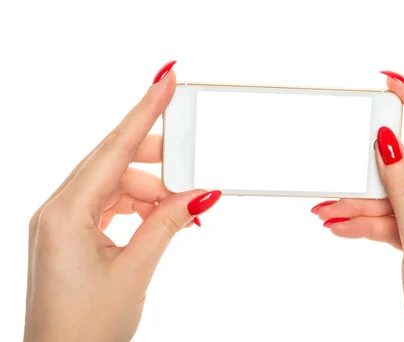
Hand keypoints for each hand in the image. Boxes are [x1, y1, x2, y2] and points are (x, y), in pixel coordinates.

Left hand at [24, 61, 221, 341]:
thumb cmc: (86, 328)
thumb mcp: (136, 271)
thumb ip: (168, 224)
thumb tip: (201, 194)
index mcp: (66, 212)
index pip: (113, 148)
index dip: (143, 110)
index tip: (164, 80)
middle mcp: (59, 209)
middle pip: (115, 161)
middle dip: (158, 162)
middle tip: (194, 166)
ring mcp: (64, 221)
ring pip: (117, 184)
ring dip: (154, 192)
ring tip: (184, 211)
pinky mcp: (73, 233)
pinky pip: (112, 204)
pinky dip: (141, 207)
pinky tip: (164, 220)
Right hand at [312, 72, 403, 340]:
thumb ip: (403, 191)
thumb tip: (388, 143)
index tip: (394, 84)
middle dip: (369, 184)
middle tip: (334, 179)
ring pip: (396, 202)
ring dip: (361, 208)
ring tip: (325, 213)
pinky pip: (395, 222)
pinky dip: (368, 225)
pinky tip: (339, 228)